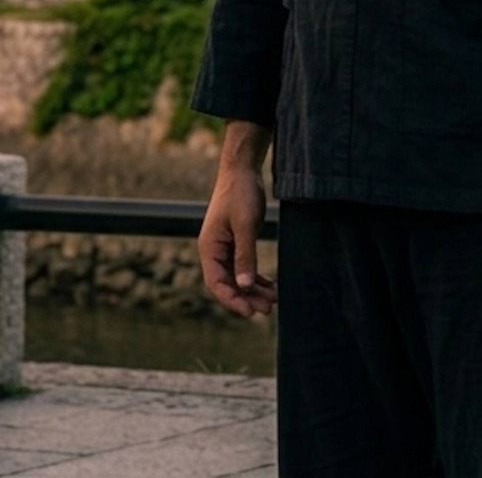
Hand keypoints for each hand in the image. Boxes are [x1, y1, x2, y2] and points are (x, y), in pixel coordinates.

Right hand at [198, 125, 275, 317]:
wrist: (243, 169)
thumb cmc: (240, 193)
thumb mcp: (245, 225)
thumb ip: (245, 256)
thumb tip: (245, 287)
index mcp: (209, 248)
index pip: (216, 284)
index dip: (232, 300)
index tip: (250, 312)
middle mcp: (214, 251)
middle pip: (228, 284)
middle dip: (246, 298)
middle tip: (267, 310)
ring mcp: (225, 247)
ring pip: (238, 277)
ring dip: (253, 290)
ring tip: (272, 301)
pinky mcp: (237, 242)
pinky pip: (244, 267)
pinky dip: (256, 278)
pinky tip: (270, 286)